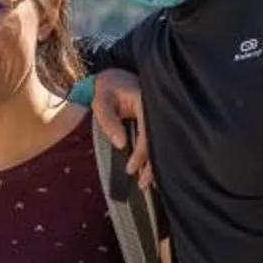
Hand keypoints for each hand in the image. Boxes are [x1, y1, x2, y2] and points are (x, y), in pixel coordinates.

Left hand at [91, 70, 153, 188]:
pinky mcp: (156, 119)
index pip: (148, 131)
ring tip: (147, 183)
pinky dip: (154, 155)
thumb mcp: (101, 102)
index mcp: (146, 100)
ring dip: (155, 163)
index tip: (131, 169)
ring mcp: (158, 113)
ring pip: (161, 142)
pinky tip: (150, 170)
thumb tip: (121, 145)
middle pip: (159, 140)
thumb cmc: (105, 88)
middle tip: (143, 184)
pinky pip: (157, 139)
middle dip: (153, 165)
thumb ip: (109, 122)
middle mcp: (157, 107)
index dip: (141, 153)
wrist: (111, 77)